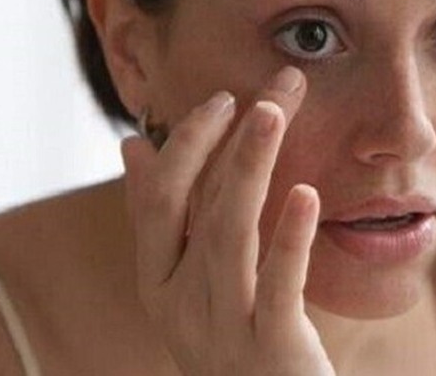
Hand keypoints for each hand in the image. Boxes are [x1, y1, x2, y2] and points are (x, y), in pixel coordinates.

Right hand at [121, 66, 334, 375]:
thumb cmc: (235, 340)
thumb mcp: (191, 283)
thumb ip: (164, 220)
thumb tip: (129, 147)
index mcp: (160, 282)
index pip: (161, 198)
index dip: (189, 142)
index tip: (226, 97)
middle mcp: (180, 305)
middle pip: (197, 206)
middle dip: (228, 138)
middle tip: (272, 86)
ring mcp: (223, 330)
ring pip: (229, 235)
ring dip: (250, 166)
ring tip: (274, 111)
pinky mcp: (272, 351)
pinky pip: (277, 287)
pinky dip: (290, 238)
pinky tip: (306, 194)